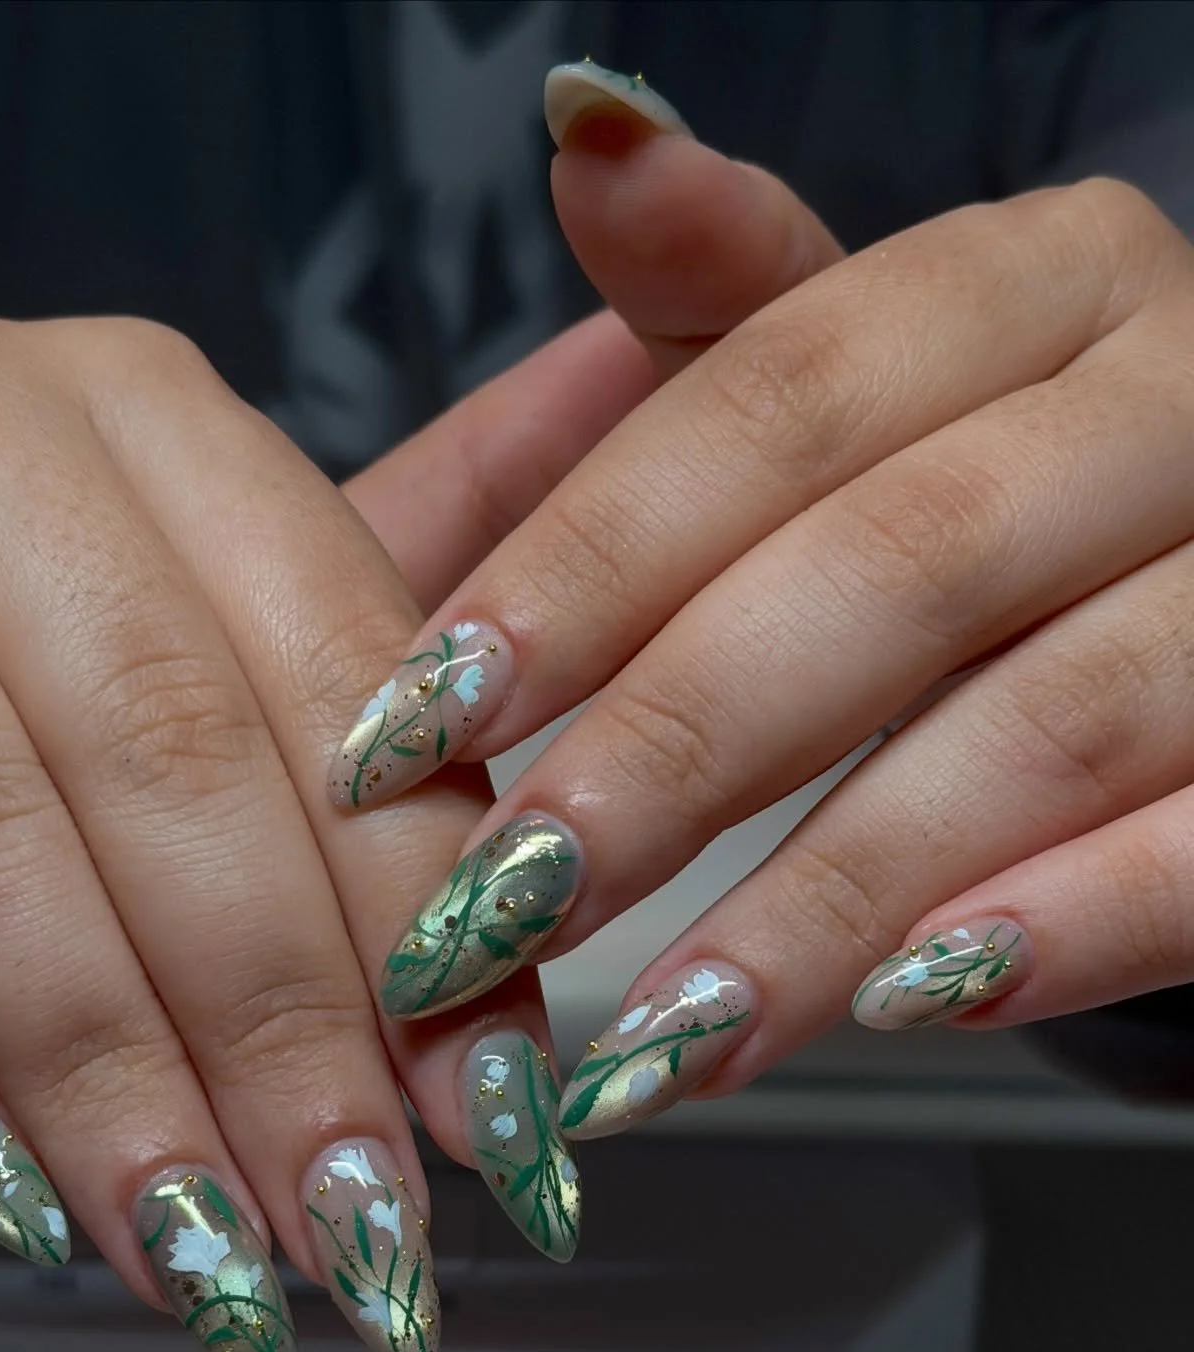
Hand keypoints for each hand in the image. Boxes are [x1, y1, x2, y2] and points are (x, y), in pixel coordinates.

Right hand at [0, 270, 640, 1351]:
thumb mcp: (177, 648)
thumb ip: (360, 723)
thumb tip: (571, 876)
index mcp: (148, 416)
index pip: (340, 676)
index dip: (427, 918)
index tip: (499, 1119)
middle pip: (173, 755)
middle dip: (286, 1026)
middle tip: (360, 1225)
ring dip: (117, 1076)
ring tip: (208, 1252)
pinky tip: (7, 1190)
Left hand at [337, 65, 1193, 1138]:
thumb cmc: (994, 504)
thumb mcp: (870, 388)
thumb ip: (739, 297)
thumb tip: (589, 132)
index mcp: (1040, 284)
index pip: (785, 399)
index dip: (589, 564)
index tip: (416, 715)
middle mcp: (1180, 393)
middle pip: (905, 564)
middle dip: (680, 749)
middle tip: (505, 906)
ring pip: (1053, 724)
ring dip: (832, 896)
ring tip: (657, 1037)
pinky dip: (1066, 930)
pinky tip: (903, 1009)